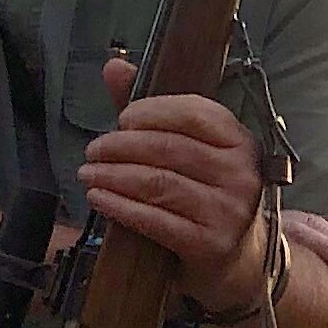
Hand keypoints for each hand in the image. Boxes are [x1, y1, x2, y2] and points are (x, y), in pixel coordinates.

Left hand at [80, 50, 267, 313]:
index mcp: (240, 141)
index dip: (152, 111)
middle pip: (170, 149)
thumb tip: (114, 65)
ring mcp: (229, 211)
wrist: (238, 262)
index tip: (122, 119)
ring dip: (114, 176)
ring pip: (159, 183)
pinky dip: (121, 206)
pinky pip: (155, 219)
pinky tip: (99, 198)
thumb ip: (153, 110)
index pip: (195, 113)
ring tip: (87, 173)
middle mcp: (240, 173)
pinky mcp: (210, 244)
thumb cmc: (207, 196)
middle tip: (93, 150)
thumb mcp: (192, 151)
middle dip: (122, 146)